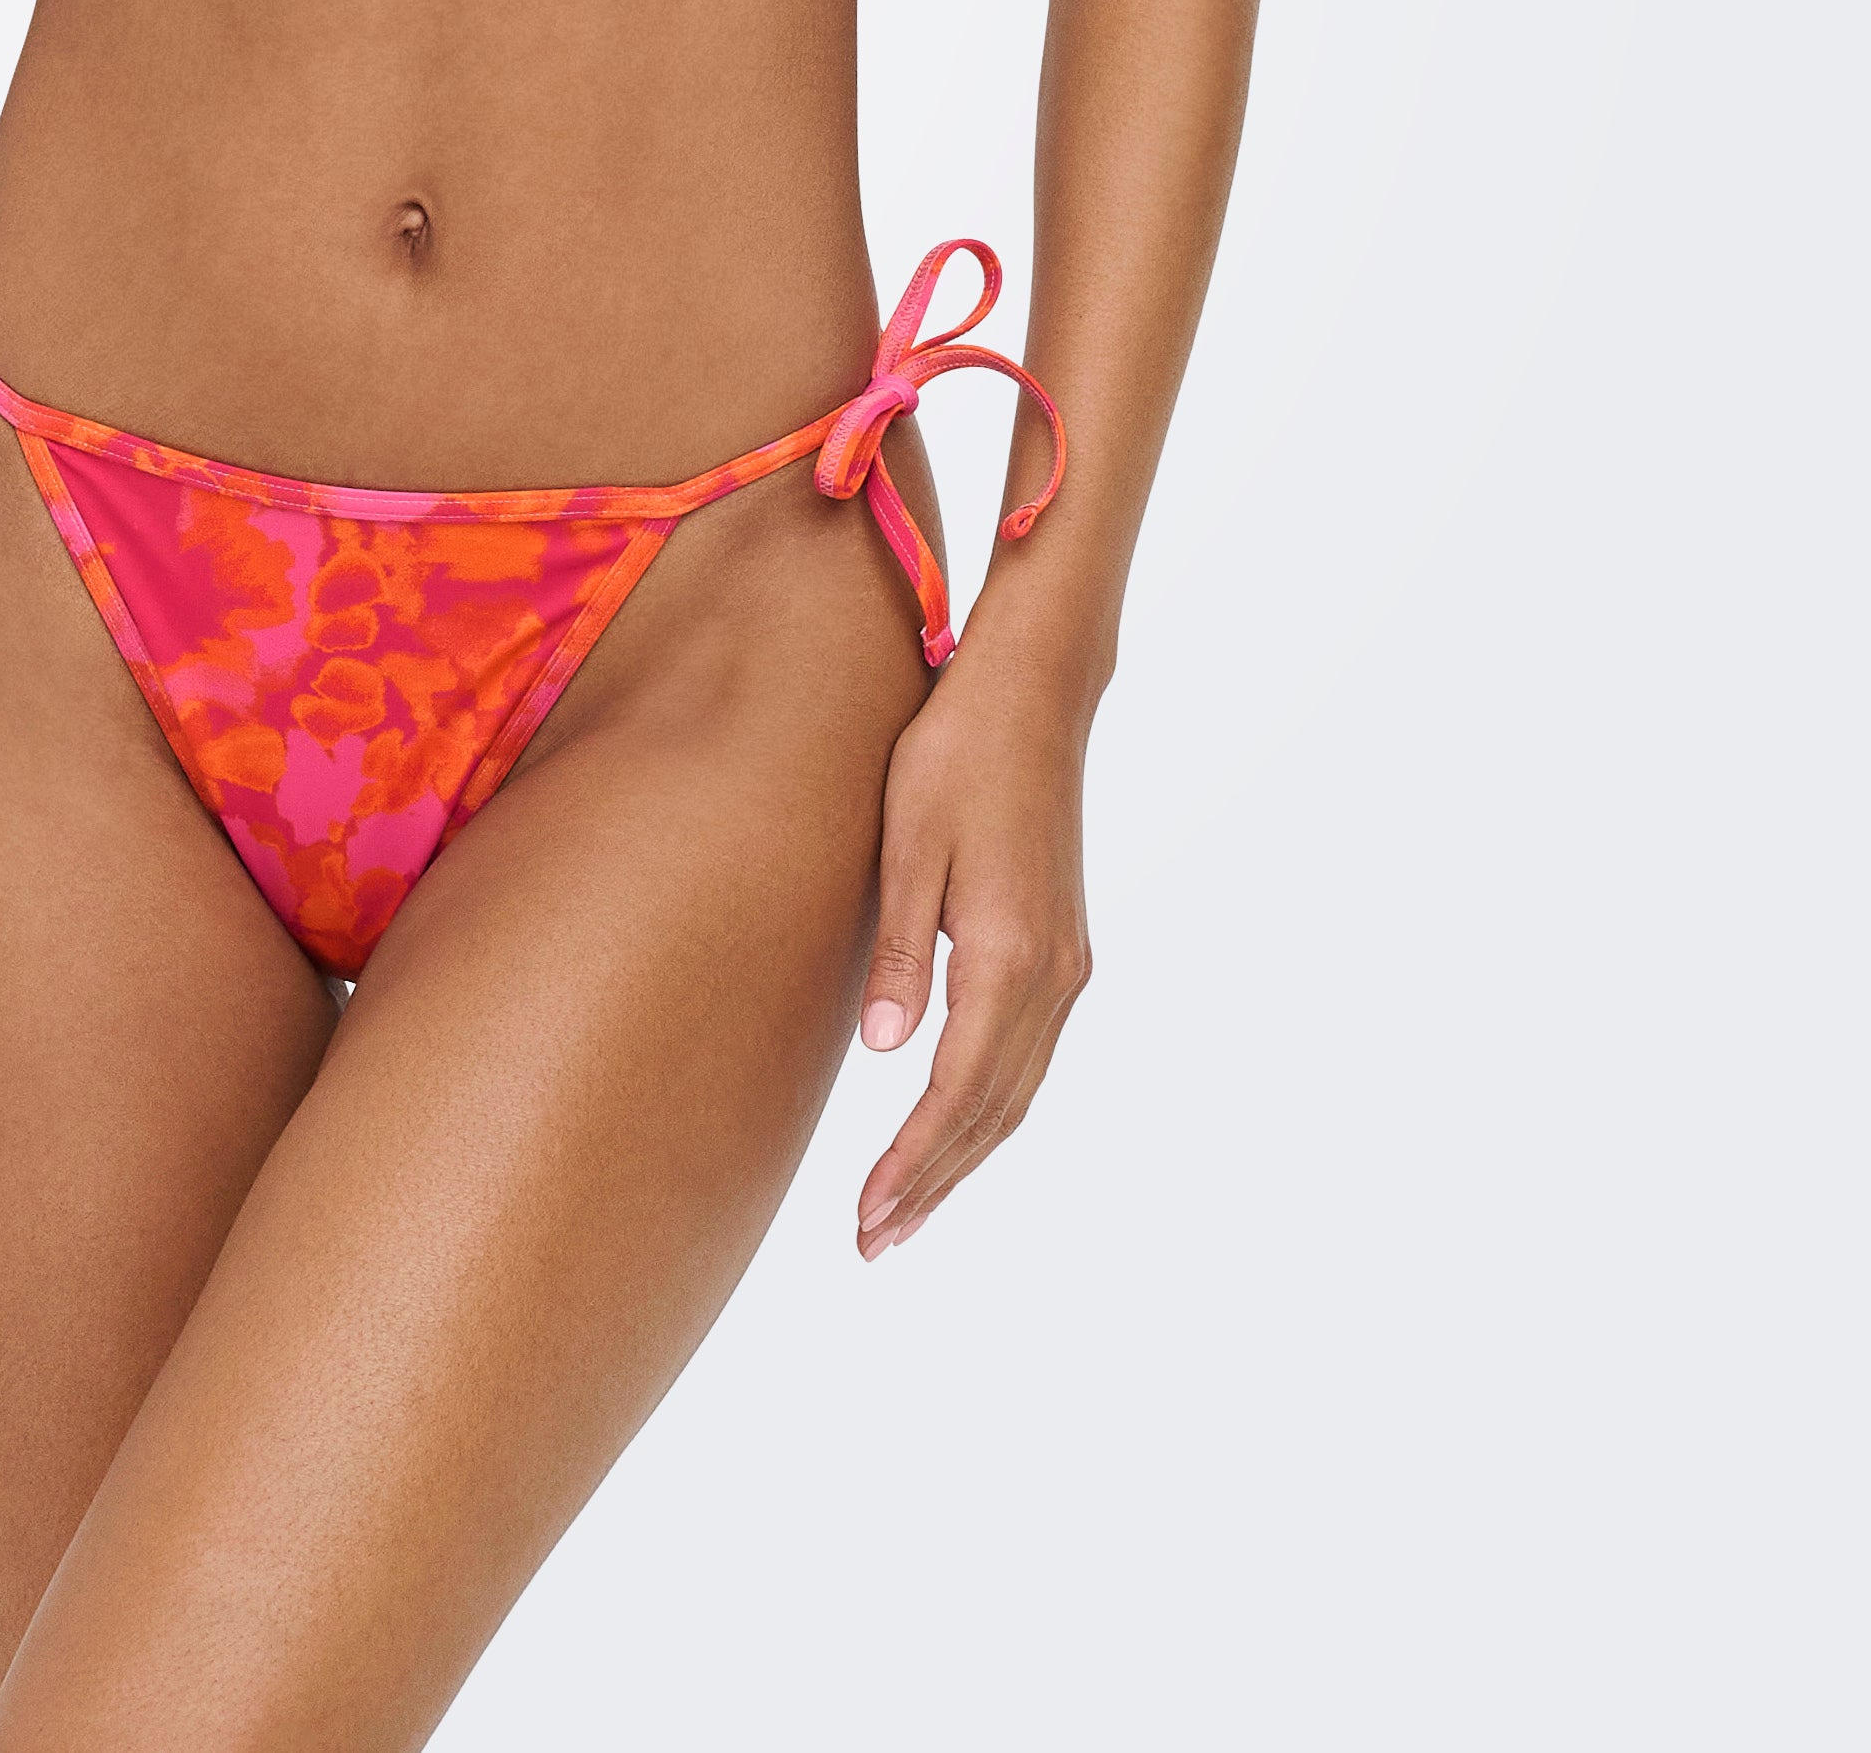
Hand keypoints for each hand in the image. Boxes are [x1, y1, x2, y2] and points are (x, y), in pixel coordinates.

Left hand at [852, 643, 1093, 1256]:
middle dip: (935, 1183)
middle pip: (994, 1111)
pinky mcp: (1064, 947)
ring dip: (964, 1156)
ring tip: (906, 1209)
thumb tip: (885, 1053)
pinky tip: (955, 1128)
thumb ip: (901, 950)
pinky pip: (1028, 1055)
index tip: (868, 1219)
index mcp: (1010, 953)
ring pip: (1018, 1091)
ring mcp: (1068, 964)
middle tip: (875, 1243)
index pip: (956, 1092)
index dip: (912, 1164)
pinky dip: (990, 1108)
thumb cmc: (954, 752)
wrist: (1033, 693)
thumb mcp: (909, 842)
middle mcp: (1053, 974)